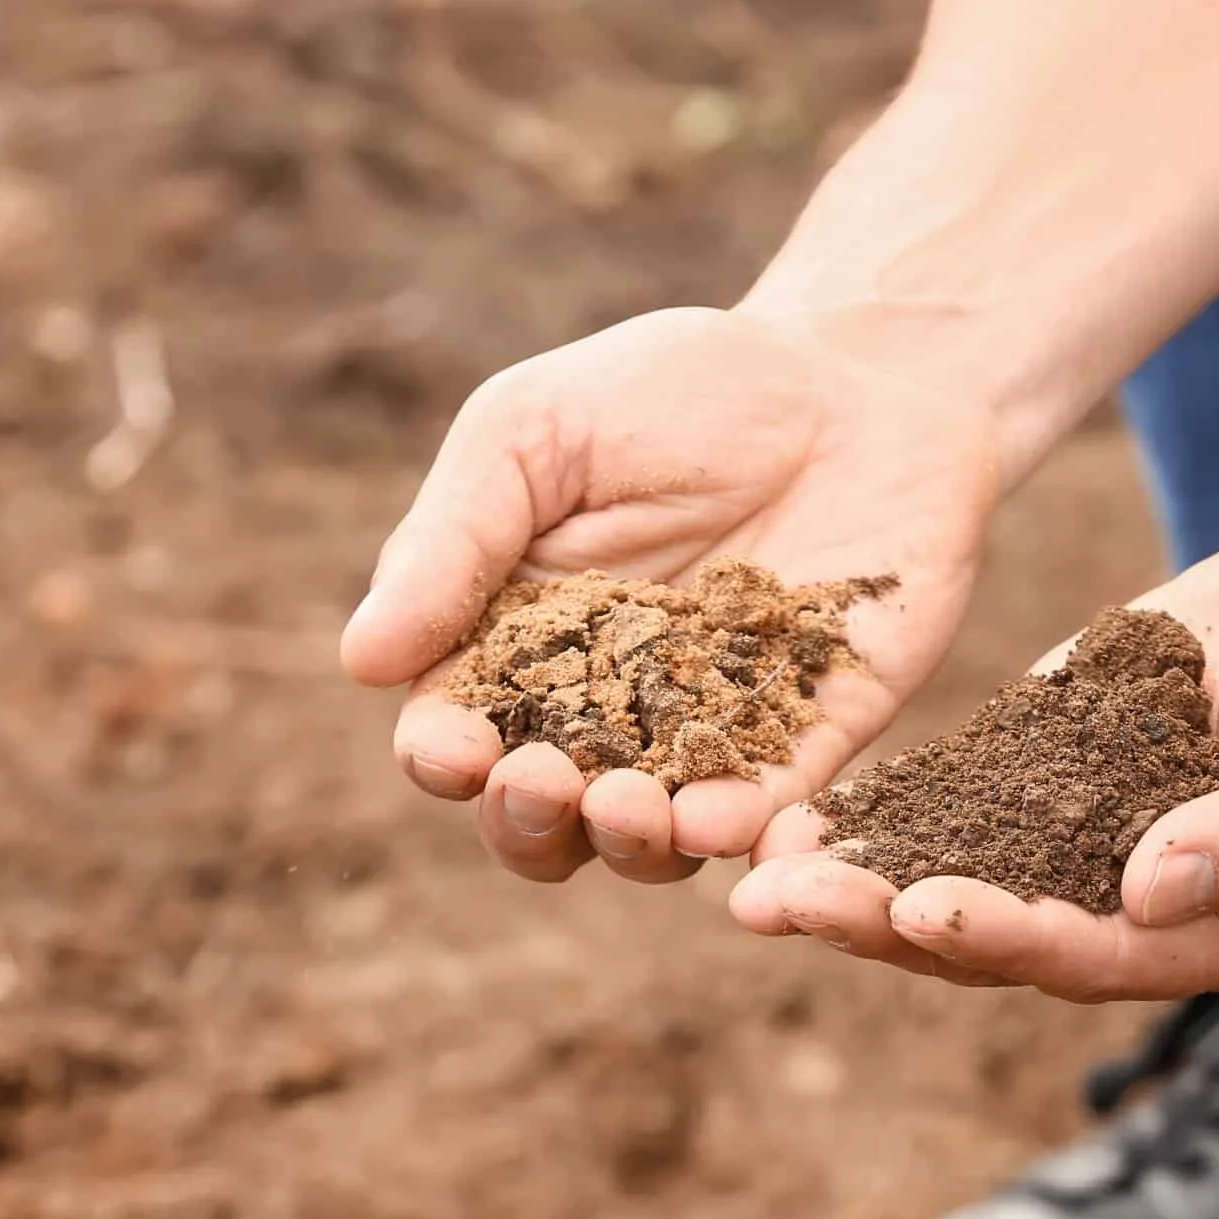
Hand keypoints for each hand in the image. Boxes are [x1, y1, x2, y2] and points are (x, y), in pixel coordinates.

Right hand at [341, 307, 999, 883]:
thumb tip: (361, 660)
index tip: (452, 747)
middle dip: (525, 820)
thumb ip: (454, 539)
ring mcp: (706, 737)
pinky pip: (768, 813)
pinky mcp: (808, 741)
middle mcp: (603, 712)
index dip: (443, 756)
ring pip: (646, 841)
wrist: (856, 376)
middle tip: (540, 782)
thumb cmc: (675, 392)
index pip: (456, 729)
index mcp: (516, 644)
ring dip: (625, 842)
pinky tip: (725, 822)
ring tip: (628, 807)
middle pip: (539, 814)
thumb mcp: (537, 432)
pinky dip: (742, 834)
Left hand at [730, 538, 1218, 998]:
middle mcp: (1128, 905)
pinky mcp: (1049, 768)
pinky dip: (879, 808)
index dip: (1006, 936)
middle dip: (881, 922)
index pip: (1092, 953)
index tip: (923, 912)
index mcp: (1212, 930)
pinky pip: (953, 799)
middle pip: (991, 934)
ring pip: (950, 874)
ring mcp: (1081, 839)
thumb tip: (1157, 892)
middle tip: (778, 905)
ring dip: (851, 878)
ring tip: (751, 866)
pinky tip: (796, 801)